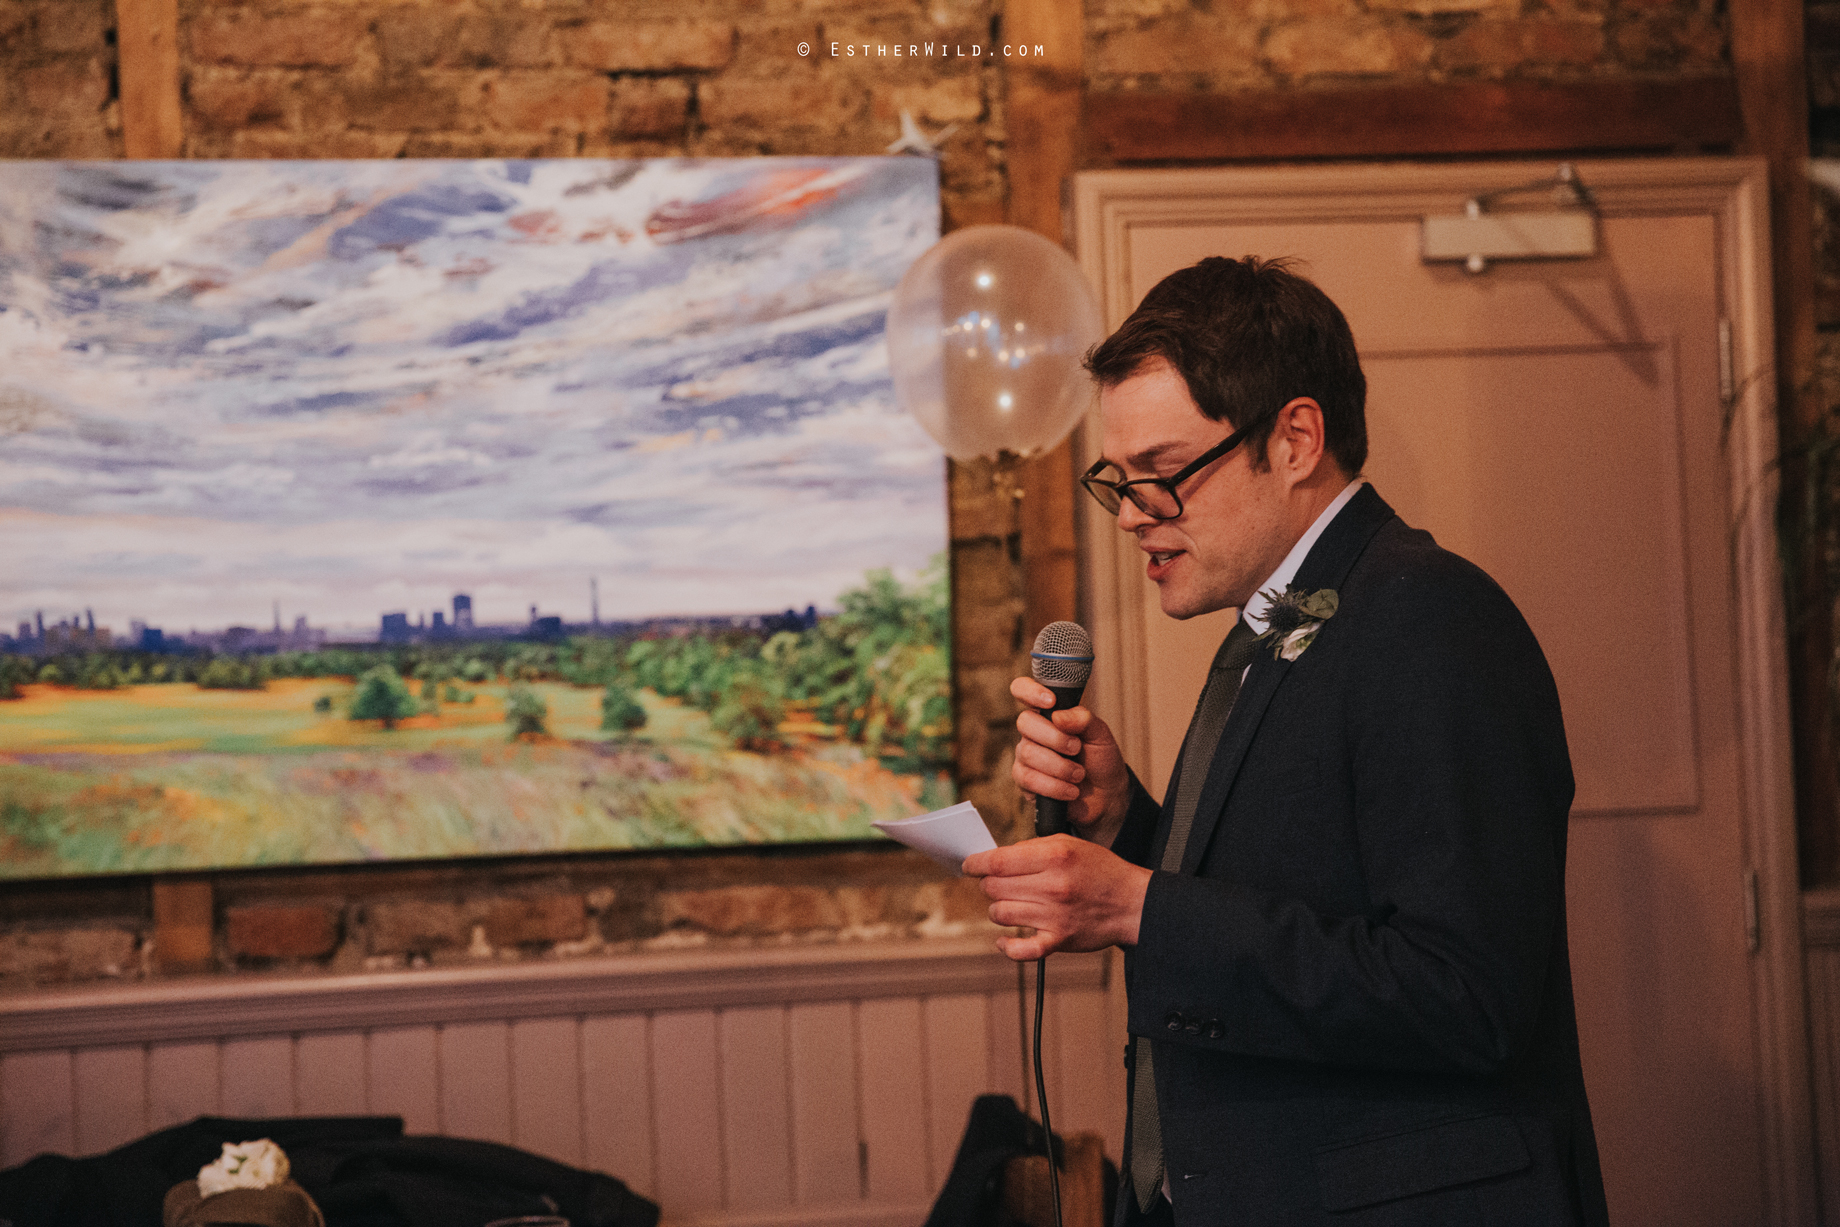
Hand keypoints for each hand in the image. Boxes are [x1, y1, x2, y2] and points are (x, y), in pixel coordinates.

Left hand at [963, 835, 1151, 960]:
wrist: (1132, 903)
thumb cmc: (1100, 870)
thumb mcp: (1070, 844)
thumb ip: (1033, 849)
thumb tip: (997, 857)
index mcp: (1054, 857)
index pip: (998, 861)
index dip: (976, 863)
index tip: (969, 865)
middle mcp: (1053, 886)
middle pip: (994, 887)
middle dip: (988, 884)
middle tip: (995, 883)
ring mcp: (1055, 916)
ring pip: (1001, 914)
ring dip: (998, 909)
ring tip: (1009, 904)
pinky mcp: (1059, 941)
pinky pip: (1021, 950)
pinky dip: (1007, 946)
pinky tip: (1004, 939)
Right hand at [1010, 676, 1131, 847]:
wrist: (1106, 797)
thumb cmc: (1101, 760)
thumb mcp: (1101, 735)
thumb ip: (1083, 719)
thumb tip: (1058, 716)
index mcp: (1049, 714)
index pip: (1023, 690)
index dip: (1030, 691)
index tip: (1051, 702)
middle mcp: (1033, 732)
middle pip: (1025, 722)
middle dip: (1055, 738)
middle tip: (1077, 748)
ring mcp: (1026, 756)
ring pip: (1028, 753)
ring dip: (1060, 766)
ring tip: (1079, 774)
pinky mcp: (1025, 782)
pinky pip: (1028, 779)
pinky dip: (1054, 786)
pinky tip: (1071, 790)